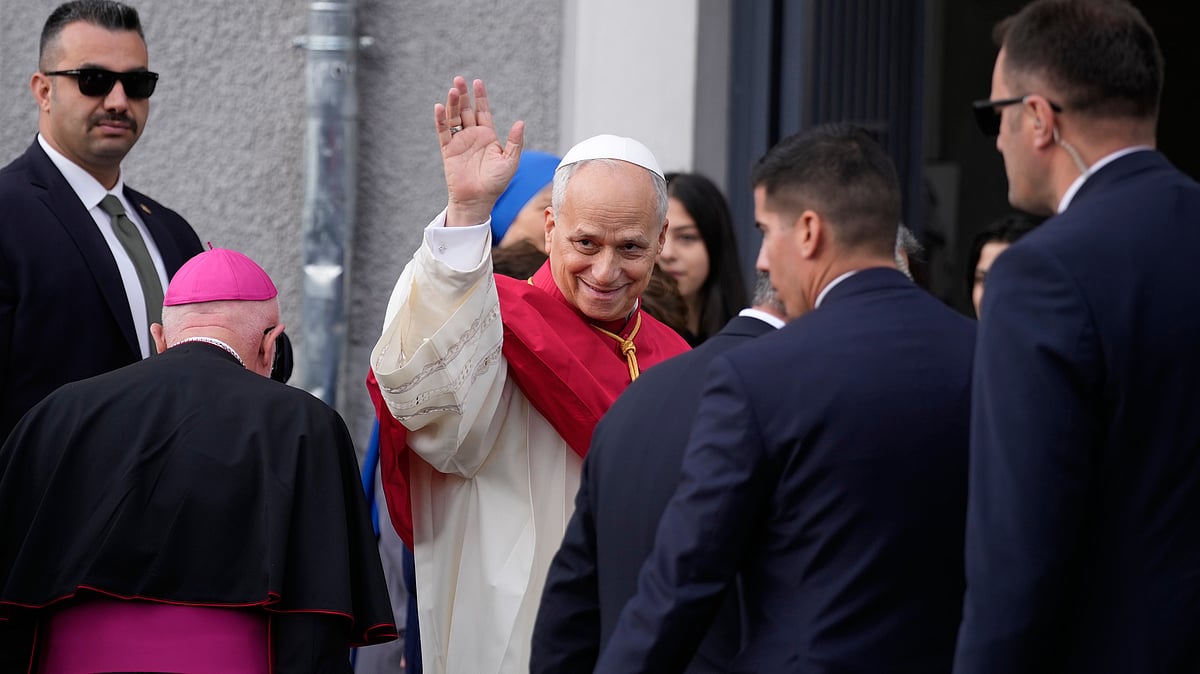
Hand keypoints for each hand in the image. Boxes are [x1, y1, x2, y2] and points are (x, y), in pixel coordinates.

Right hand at [435, 76, 524, 226]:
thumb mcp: (510, 161)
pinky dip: (441, 120)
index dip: (480, 97)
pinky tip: (440, 107)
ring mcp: (459, 142)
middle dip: (462, 95)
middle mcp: (472, 136)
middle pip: (465, 110)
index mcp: (488, 136)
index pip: (482, 111)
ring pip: (454, 117)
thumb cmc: (496, 183)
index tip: (477, 82)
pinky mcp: (448, 150)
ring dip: (452, 103)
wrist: (478, 200)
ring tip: (452, 89)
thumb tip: (521, 122)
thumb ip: (515, 142)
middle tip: (459, 80)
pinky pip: (443, 132)